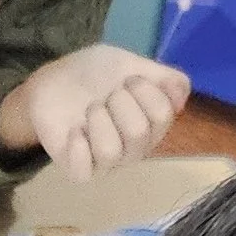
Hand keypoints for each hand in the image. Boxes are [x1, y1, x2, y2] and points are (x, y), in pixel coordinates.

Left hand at [0, 45, 190, 178]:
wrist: (53, 79)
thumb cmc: (94, 74)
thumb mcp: (131, 64)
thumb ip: (162, 76)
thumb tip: (183, 93)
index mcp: (151, 125)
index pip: (164, 114)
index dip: (145, 90)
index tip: (129, 79)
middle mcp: (134, 149)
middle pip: (139, 133)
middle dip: (119, 102)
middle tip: (107, 94)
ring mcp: (106, 163)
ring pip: (112, 151)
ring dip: (98, 120)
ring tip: (89, 110)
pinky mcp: (79, 170)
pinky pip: (85, 171)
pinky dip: (79, 147)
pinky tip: (74, 130)